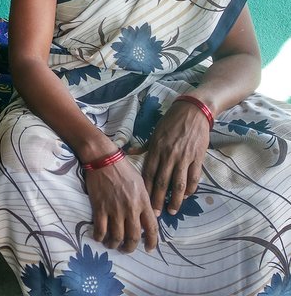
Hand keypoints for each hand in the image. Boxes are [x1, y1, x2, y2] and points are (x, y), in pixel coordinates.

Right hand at [85, 157, 157, 252]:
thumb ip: (144, 200)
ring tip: (112, 245)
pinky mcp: (100, 208)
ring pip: (117, 237)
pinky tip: (99, 238)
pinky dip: (100, 238)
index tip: (149, 249)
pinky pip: (100, 230)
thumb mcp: (140, 183)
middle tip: (126, 249)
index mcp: (143, 202)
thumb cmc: (123, 168)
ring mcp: (115, 210)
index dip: (151, 242)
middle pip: (133, 237)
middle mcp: (131, 209)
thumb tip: (147, 216)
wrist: (103, 159)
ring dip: (114, 245)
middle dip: (130, 248)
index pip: (152, 228)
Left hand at [139, 100, 209, 215]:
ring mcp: (184, 157)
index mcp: (156, 149)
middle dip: (158, 200)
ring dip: (175, 200)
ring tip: (172, 210)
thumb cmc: (170, 122)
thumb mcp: (154, 133)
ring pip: (178, 184)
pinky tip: (187, 196)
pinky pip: (194, 177)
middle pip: (162, 182)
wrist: (192, 112)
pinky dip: (190, 188)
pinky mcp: (197, 158)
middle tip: (155, 215)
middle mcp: (169, 155)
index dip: (145, 190)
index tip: (142, 202)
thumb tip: (128, 152)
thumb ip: (143, 146)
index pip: (148, 173)